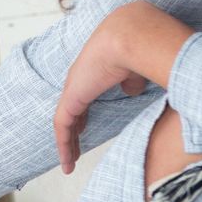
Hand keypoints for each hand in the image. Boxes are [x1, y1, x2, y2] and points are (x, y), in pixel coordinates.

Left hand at [54, 4, 154, 174]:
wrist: (130, 36)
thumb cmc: (139, 48)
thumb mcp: (136, 70)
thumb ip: (131, 81)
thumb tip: (130, 89)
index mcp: (93, 71)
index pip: (82, 96)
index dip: (83, 114)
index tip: (84, 128)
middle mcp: (79, 79)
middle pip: (71, 110)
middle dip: (72, 131)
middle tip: (73, 150)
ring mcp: (73, 89)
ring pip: (64, 122)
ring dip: (66, 144)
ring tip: (69, 164)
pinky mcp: (71, 100)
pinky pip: (62, 128)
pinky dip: (63, 146)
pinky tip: (67, 163)